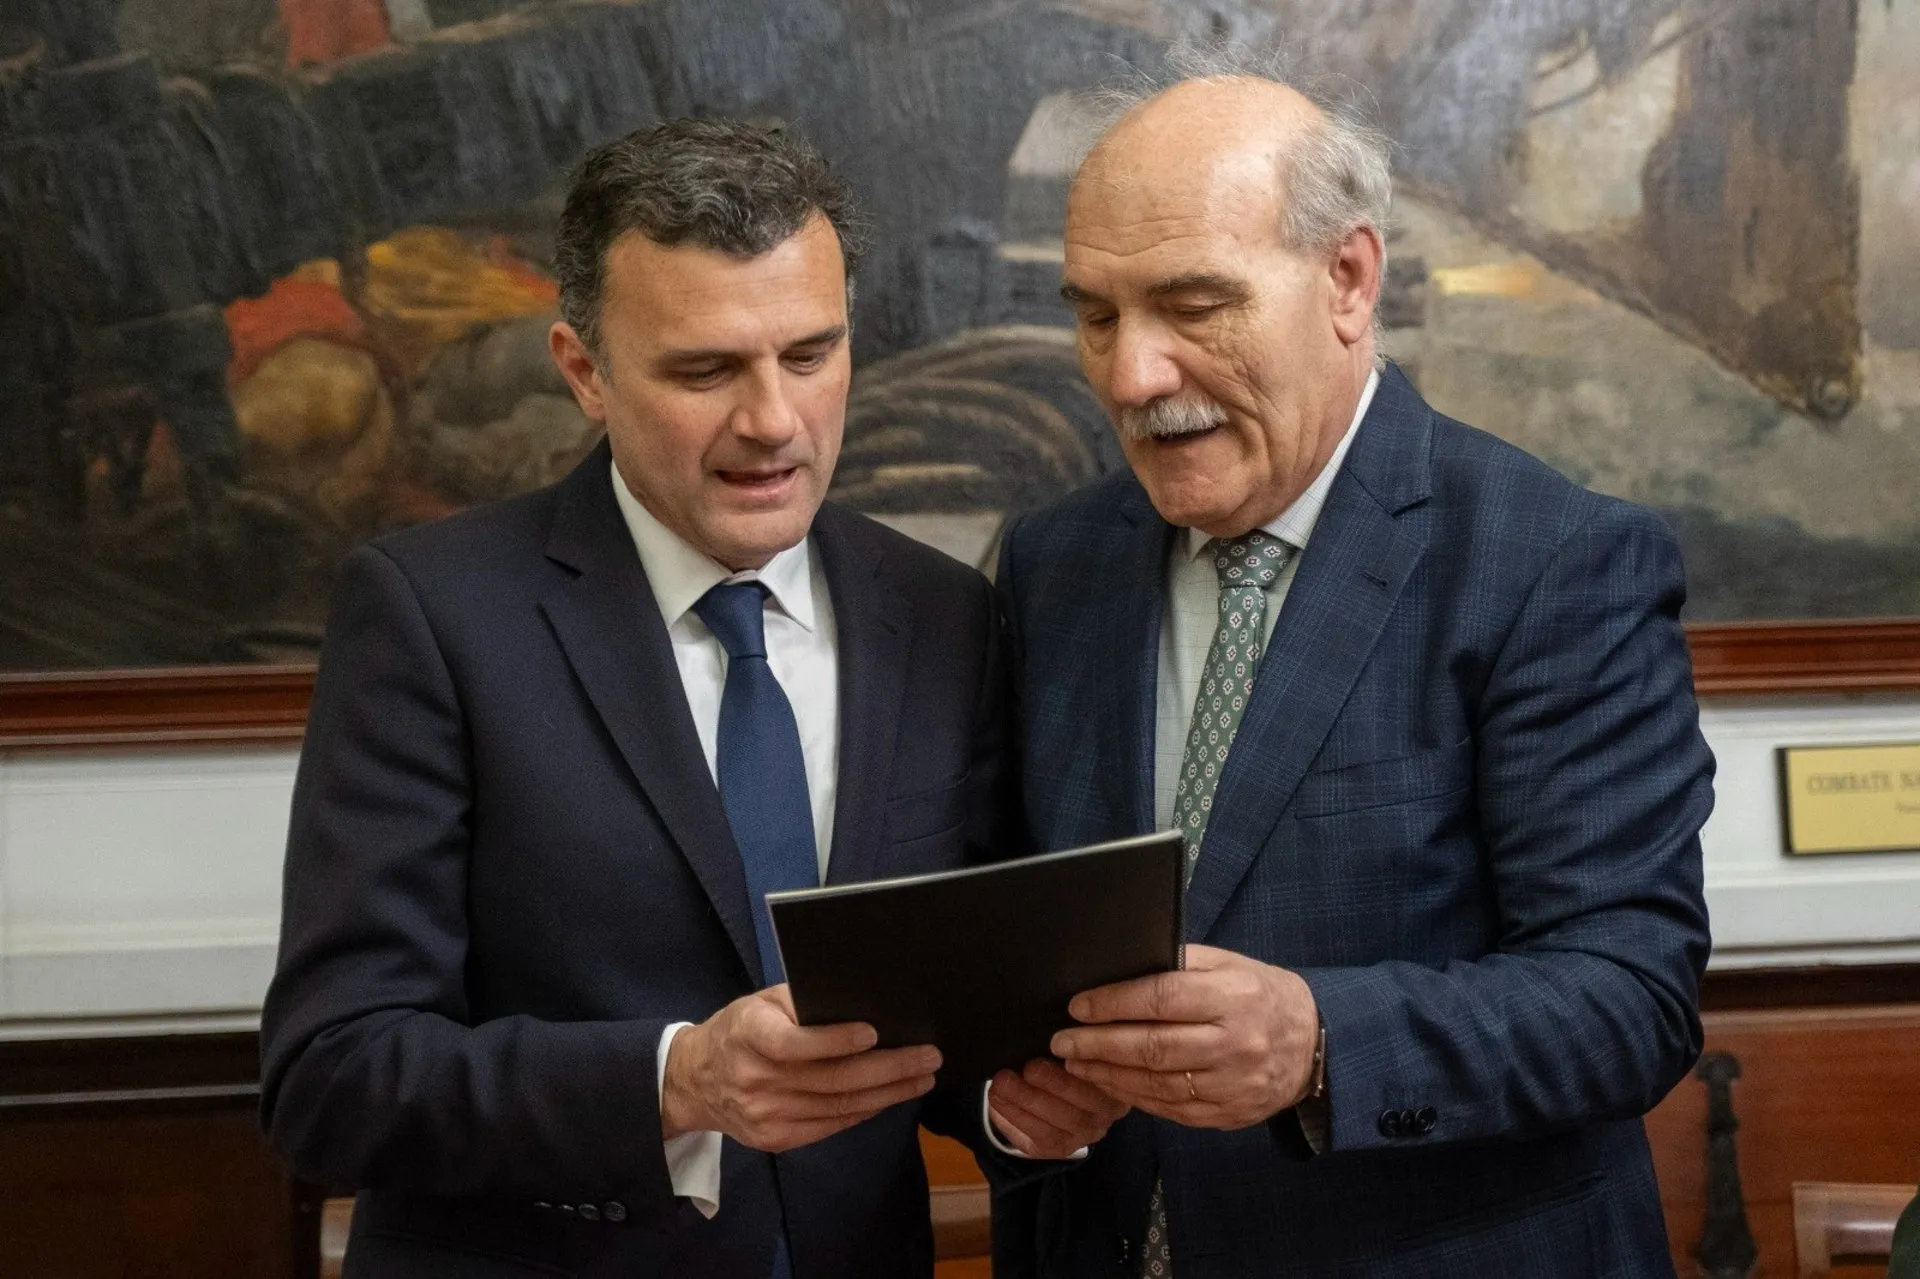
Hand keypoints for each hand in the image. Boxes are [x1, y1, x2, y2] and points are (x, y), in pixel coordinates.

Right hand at [662, 985, 939, 1152]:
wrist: (695, 1081)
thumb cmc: (739, 1030)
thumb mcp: (760, 1002)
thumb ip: (801, 1002)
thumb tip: (861, 1002)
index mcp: (748, 1035)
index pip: (793, 1043)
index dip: (835, 1040)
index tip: (874, 1032)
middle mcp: (755, 1079)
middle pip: (831, 1079)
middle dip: (888, 1068)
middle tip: (928, 1057)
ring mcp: (765, 1115)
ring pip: (839, 1106)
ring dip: (888, 1093)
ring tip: (922, 1077)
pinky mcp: (776, 1139)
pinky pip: (831, 1125)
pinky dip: (865, 1110)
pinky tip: (891, 1097)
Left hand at [987, 1057, 1128, 1157]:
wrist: (1052, 1084)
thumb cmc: (1066, 1056)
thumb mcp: (1076, 1048)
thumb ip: (1073, 1044)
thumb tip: (1055, 1033)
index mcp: (1114, 1087)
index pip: (1104, 1081)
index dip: (1082, 1066)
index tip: (1060, 1048)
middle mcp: (1102, 1117)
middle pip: (1078, 1108)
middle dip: (1050, 1086)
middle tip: (1028, 1067)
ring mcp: (1080, 1137)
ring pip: (1053, 1129)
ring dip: (1023, 1104)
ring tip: (1001, 1083)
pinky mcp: (1056, 1149)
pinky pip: (1034, 1140)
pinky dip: (1012, 1120)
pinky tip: (996, 1102)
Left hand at [1049, 944, 1317, 1129]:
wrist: (1313, 1045)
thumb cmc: (1261, 995)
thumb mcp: (1230, 964)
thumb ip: (1181, 964)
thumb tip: (1120, 966)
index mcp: (1234, 996)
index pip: (1162, 998)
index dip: (1114, 1003)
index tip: (1078, 1005)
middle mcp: (1235, 1043)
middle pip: (1153, 1047)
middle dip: (1098, 1044)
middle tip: (1062, 1040)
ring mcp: (1233, 1085)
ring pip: (1157, 1084)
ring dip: (1108, 1075)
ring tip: (1076, 1062)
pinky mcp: (1229, 1115)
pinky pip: (1171, 1108)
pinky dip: (1134, 1097)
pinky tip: (1109, 1083)